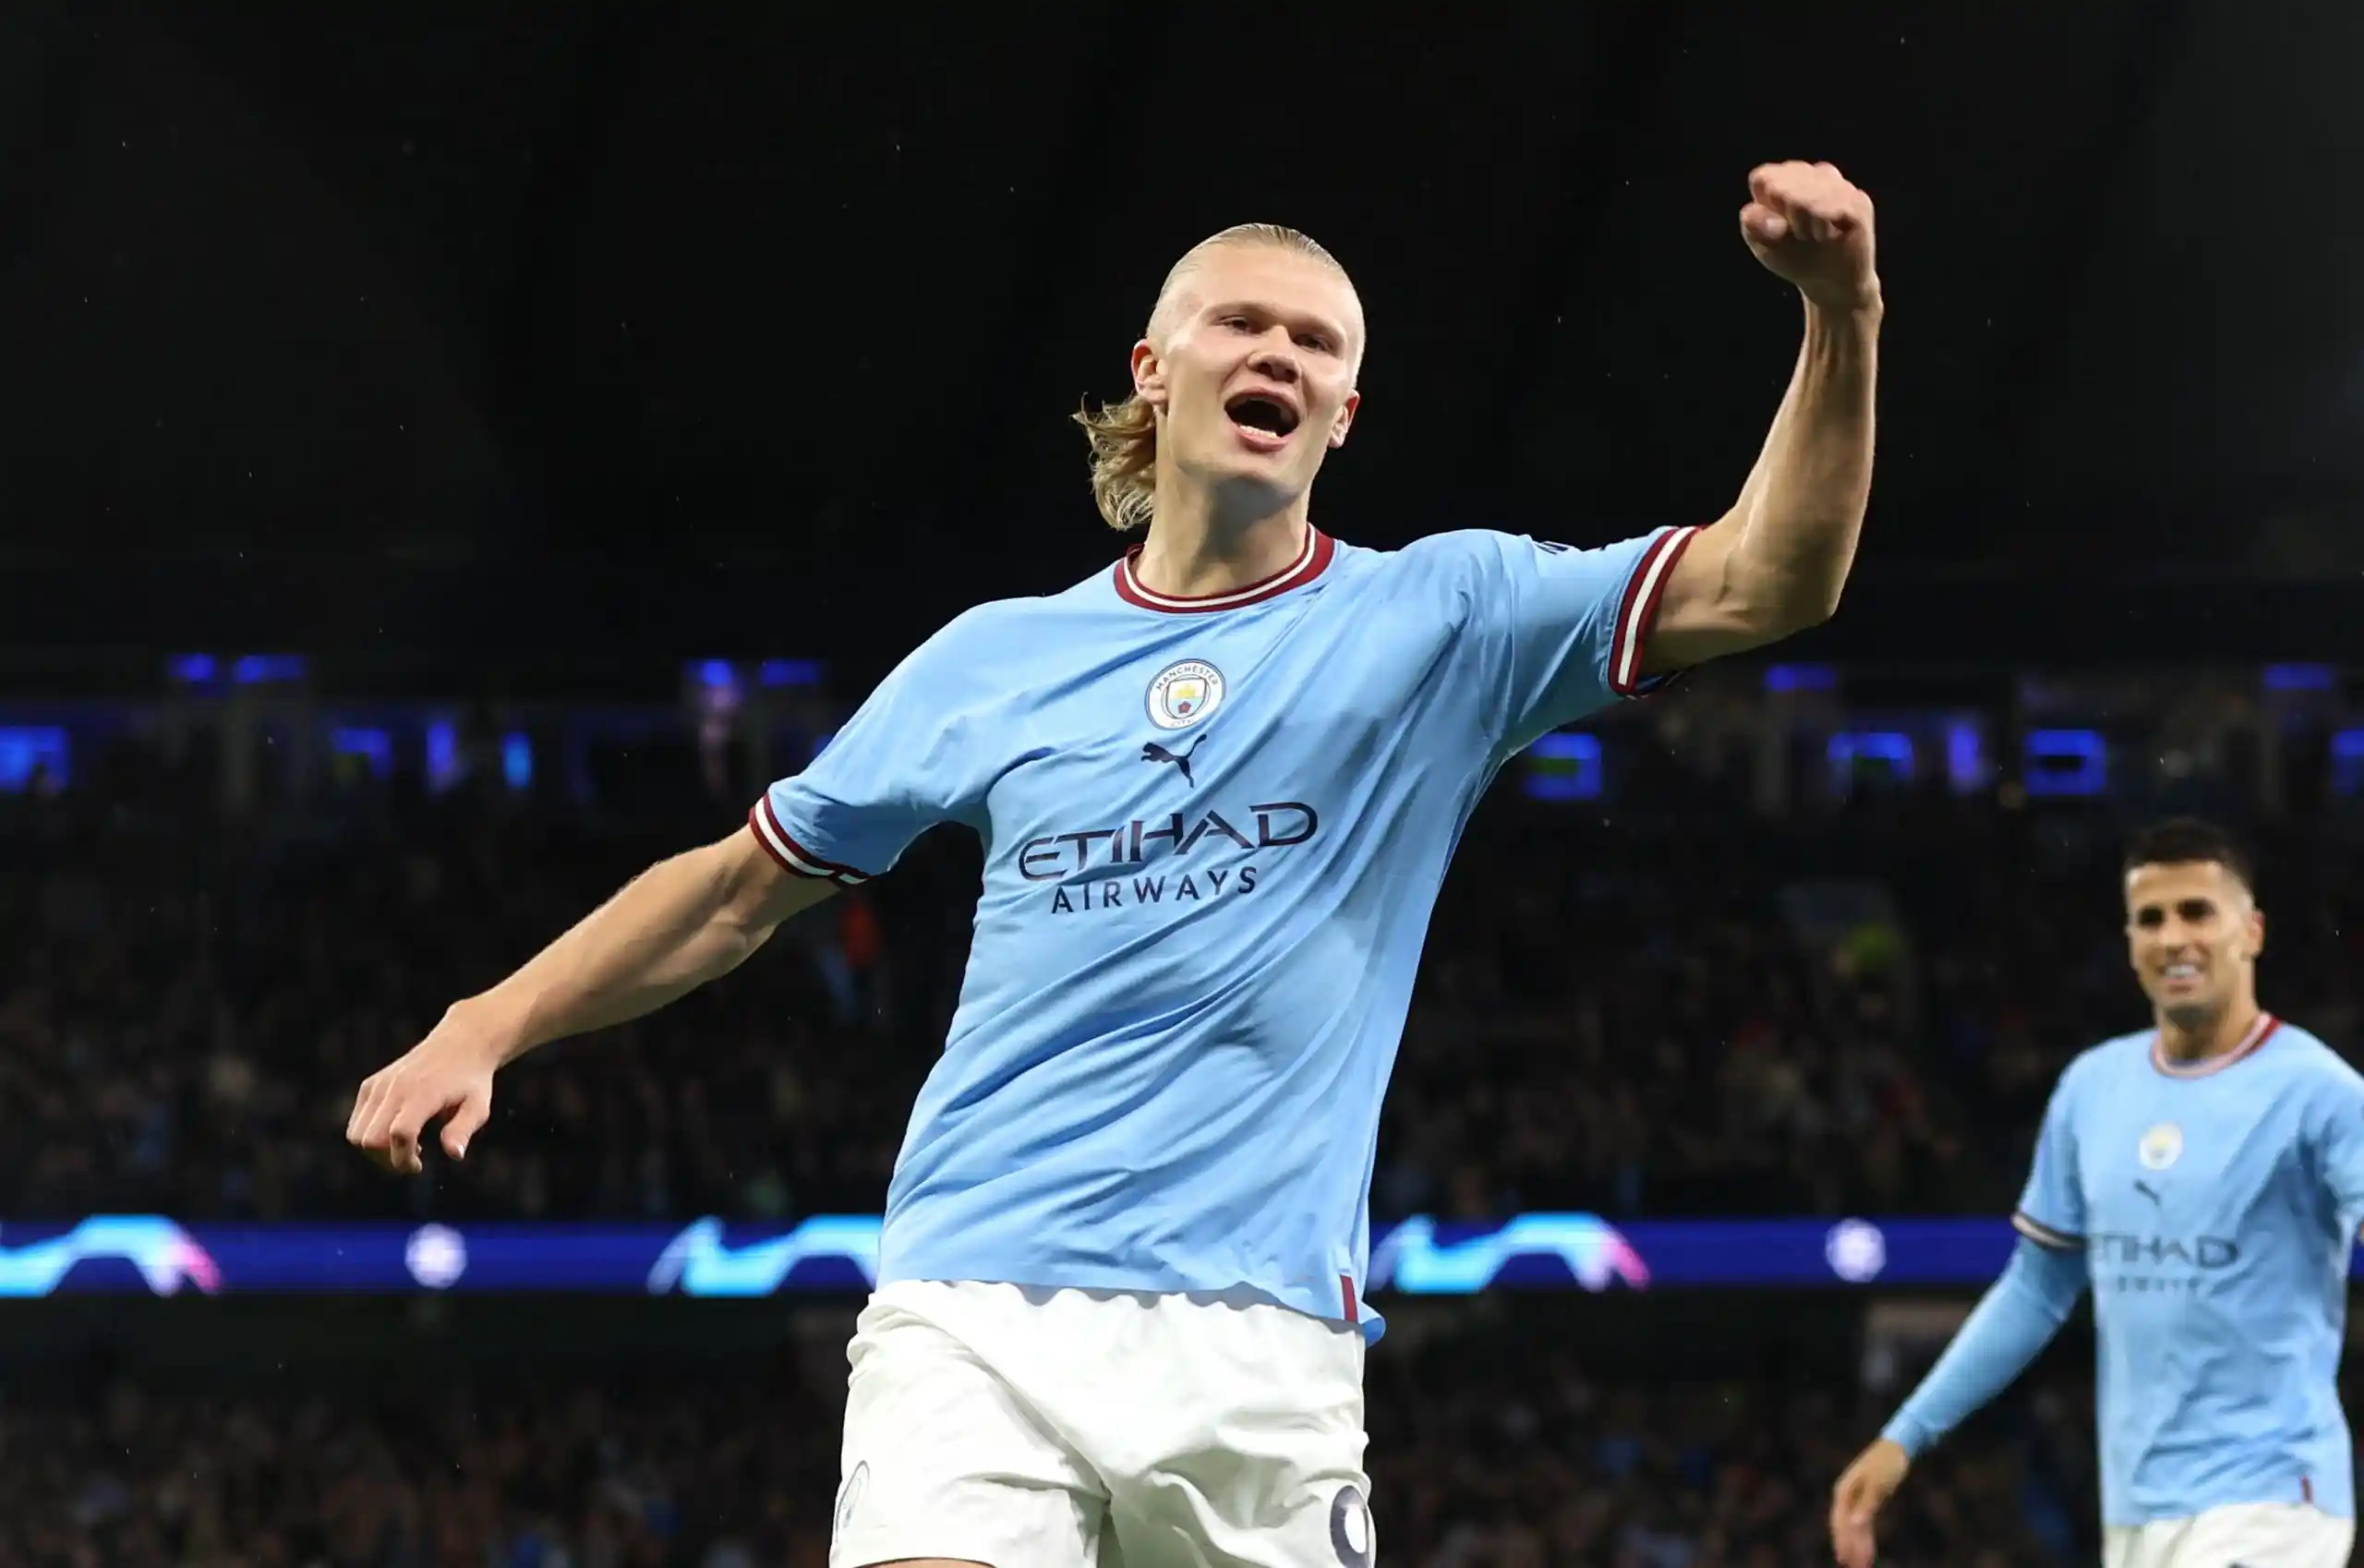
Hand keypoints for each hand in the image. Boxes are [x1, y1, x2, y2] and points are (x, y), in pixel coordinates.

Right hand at [346, 1005, 503, 1173]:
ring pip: (356, 1134)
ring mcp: (379, 1085)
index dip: (403, 1159)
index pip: (399, 1134)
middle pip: (370, 1140)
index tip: (419, 1166)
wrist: (460, 1045)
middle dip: (387, 1160)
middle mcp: (395, 1087)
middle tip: (412, 1159)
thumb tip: (454, 1155)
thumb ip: (464, 1130)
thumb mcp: (478, 1106)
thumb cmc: (472, 1080)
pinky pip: (357, 1122)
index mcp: (423, 1093)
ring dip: (376, 1150)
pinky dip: (369, 1135)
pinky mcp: (371, 1085)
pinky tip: (396, 1132)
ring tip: (405, 1145)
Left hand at [1741, 161, 1878, 311]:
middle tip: (1799, 234)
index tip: (1775, 227)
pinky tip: (1827, 236)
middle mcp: (1814, 175)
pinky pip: (1834, 205)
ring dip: (1805, 224)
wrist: (1829, 284)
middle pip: (1784, 185)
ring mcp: (1839, 185)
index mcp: (1785, 180)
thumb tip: (1771, 218)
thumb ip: (1754, 223)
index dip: (1766, 206)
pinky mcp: (1858, 201)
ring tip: (1814, 236)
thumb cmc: (1794, 257)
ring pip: (1808, 193)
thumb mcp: (1763, 243)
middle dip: (1785, 217)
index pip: (1764, 177)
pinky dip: (1823, 225)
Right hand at [1829, 1437, 1909, 1567]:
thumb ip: (1866, 1505)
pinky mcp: (1868, 1501)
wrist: (1898, 1448)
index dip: (1843, 1542)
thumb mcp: (1878, 1484)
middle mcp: (1847, 1496)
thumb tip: (1855, 1525)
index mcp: (1844, 1491)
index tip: (1847, 1561)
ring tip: (1862, 1566)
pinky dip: (1865, 1538)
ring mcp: (1856, 1499)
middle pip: (1845, 1527)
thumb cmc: (1887, 1463)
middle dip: (1850, 1548)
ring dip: (1858, 1546)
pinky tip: (1867, 1550)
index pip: (1841, 1522)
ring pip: (1854, 1528)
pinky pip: (1864, 1524)